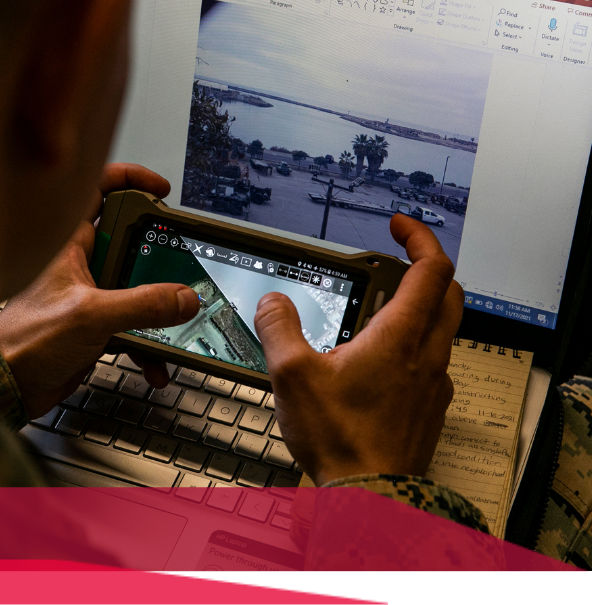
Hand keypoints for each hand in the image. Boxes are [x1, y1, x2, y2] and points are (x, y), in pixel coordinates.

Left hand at [0, 163, 199, 419]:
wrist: (8, 387)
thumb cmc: (25, 342)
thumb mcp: (91, 316)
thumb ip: (142, 305)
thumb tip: (183, 297)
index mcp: (70, 244)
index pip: (99, 190)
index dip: (131, 180)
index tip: (161, 191)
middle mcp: (81, 264)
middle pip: (131, 241)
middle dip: (160, 254)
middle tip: (179, 261)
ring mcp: (90, 295)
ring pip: (137, 288)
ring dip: (158, 309)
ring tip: (174, 322)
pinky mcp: (95, 326)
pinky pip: (133, 326)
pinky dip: (148, 344)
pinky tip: (155, 363)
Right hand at [254, 215, 462, 485]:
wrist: (371, 496)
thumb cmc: (341, 440)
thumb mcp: (292, 376)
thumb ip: (278, 328)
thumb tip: (273, 302)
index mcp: (400, 337)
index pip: (432, 269)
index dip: (419, 237)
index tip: (399, 226)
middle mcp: (426, 355)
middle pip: (449, 293)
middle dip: (428, 266)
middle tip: (402, 258)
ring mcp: (433, 383)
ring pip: (444, 328)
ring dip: (424, 306)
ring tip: (385, 308)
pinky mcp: (430, 407)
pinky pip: (434, 361)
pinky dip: (417, 344)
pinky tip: (384, 361)